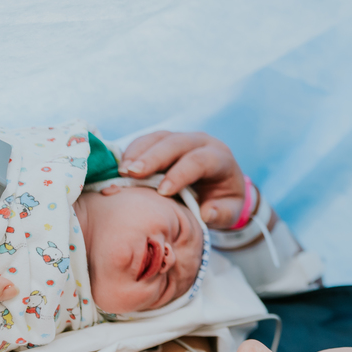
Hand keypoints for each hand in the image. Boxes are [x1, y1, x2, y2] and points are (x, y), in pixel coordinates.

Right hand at [120, 131, 245, 228]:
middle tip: (133, 174)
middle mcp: (201, 142)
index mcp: (220, 158)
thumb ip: (222, 214)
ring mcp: (181, 138)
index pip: (200, 160)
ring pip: (159, 138)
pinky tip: (120, 169)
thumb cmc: (223, 200)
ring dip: (139, 152)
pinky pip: (147, 140)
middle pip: (176, 143)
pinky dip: (133, 152)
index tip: (162, 192)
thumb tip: (207, 213)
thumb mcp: (230, 212)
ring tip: (123, 171)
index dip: (181, 174)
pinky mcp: (164, 141)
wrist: (220, 186)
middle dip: (154, 157)